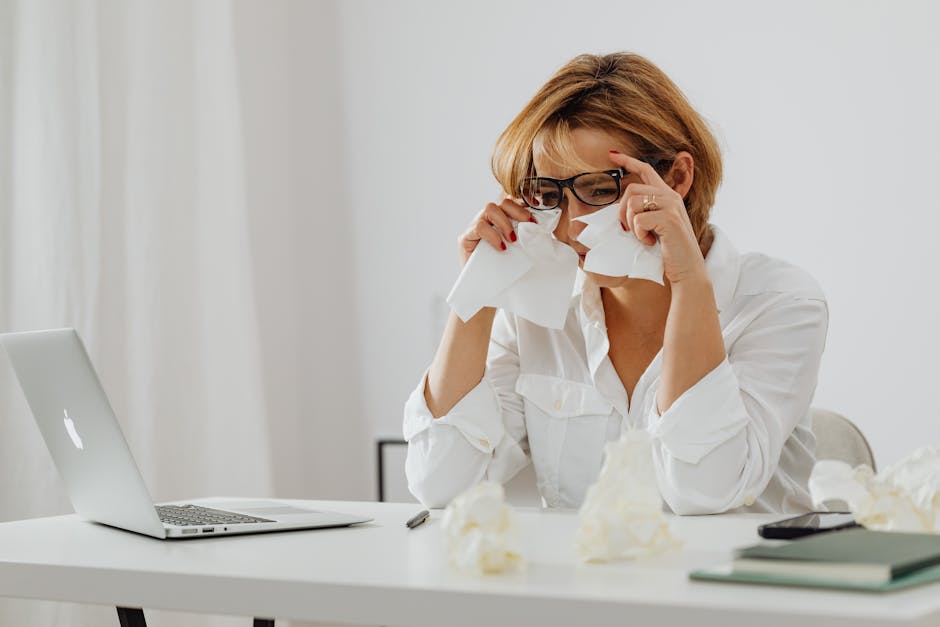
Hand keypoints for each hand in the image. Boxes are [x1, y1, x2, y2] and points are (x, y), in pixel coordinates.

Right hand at [458, 196, 534, 265]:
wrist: (486, 289)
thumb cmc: (503, 270)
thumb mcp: (519, 250)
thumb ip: (526, 236)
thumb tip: (540, 227)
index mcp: (500, 220)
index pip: (512, 203)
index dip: (524, 204)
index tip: (537, 214)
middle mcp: (487, 220)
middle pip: (502, 202)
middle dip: (518, 211)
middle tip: (529, 225)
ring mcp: (475, 227)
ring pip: (490, 209)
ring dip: (505, 223)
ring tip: (513, 240)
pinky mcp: (465, 238)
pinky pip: (479, 227)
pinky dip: (493, 235)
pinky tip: (501, 248)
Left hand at [608, 151, 707, 284]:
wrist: (687, 269)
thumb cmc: (668, 251)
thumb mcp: (654, 226)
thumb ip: (643, 212)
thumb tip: (618, 208)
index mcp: (667, 195)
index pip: (646, 169)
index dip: (628, 161)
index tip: (612, 154)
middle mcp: (670, 196)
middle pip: (631, 188)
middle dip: (622, 211)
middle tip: (629, 230)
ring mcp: (671, 205)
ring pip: (633, 202)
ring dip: (630, 224)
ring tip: (643, 236)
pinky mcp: (669, 218)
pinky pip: (638, 220)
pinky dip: (639, 234)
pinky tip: (650, 241)